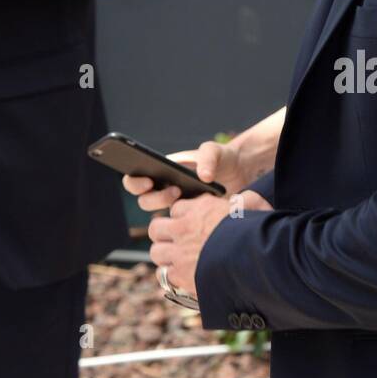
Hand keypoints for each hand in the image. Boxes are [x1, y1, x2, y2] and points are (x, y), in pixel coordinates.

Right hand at [122, 139, 251, 214]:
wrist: (241, 173)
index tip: (149, 182)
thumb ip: (207, 158)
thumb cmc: (223, 158)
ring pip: (157, 216)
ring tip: (187, 200)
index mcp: (161, 170)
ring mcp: (176, 204)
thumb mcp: (215, 151)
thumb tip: (203, 176)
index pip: (135, 177)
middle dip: (154, 199)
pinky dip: (182, 224)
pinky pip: (176, 225)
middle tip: (176, 192)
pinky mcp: (188, 218)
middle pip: (143, 200)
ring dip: (167, 211)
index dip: (135, 182)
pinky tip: (198, 216)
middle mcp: (164, 187)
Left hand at [148, 188, 273, 294]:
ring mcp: (180, 251)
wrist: (255, 259)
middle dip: (163, 234)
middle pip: (157, 227)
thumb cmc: (258, 232)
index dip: (182, 218)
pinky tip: (183, 278)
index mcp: (202, 207)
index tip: (190, 226)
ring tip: (178, 261)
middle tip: (176, 242)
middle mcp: (185, 227)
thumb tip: (241, 199)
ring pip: (156, 252)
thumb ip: (246, 200)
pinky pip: (164, 275)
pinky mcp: (181, 274)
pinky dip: (172, 277)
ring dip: (165, 256)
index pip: (177, 208)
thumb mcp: (255, 207)